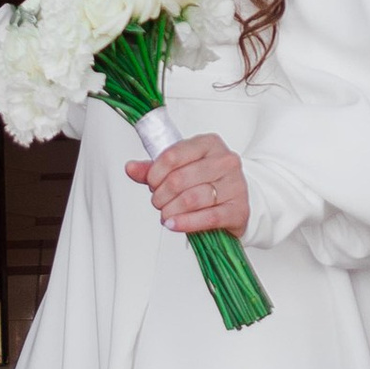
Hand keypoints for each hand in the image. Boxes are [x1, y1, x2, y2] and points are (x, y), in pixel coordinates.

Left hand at [127, 132, 249, 237]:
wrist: (237, 200)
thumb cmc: (207, 181)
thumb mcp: (181, 168)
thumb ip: (154, 169)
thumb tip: (130, 168)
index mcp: (208, 144)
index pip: (172, 155)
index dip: (154, 173)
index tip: (151, 183)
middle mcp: (225, 160)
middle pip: (179, 179)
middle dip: (161, 195)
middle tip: (158, 202)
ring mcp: (235, 184)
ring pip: (192, 198)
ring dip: (171, 210)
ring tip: (165, 214)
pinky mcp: (239, 209)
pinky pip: (208, 217)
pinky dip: (186, 223)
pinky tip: (174, 224)